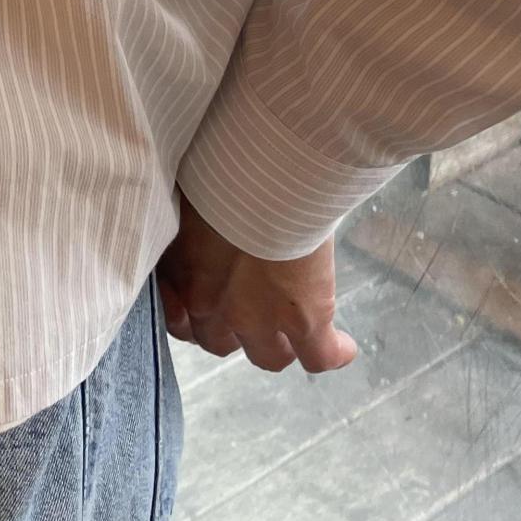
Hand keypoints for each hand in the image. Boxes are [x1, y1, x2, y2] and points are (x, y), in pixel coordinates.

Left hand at [156, 187, 355, 373]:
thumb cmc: (216, 164)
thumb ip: (187, 216)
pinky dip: (333, 352)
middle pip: (219, 341)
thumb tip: (195, 206)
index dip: (192, 312)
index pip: (178, 316)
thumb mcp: (187, 192)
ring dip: (278, 342)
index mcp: (181, 272)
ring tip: (293, 325)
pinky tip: (342, 344)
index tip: (199, 302)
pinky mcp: (305, 318)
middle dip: (232, 327)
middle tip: (250, 302)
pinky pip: (320, 355)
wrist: (262, 170)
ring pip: (268, 356)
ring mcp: (260, 318)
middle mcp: (213, 306)